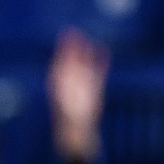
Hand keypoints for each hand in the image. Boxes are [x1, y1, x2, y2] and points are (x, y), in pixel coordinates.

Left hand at [47, 29, 107, 160]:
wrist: (78, 132)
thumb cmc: (70, 122)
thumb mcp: (67, 105)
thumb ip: (67, 92)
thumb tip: (63, 82)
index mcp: (59, 84)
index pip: (60, 63)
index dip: (63, 50)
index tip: (65, 35)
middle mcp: (70, 83)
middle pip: (71, 61)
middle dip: (72, 47)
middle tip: (72, 31)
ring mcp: (82, 85)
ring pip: (84, 64)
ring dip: (85, 52)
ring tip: (88, 39)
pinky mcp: (94, 90)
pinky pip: (98, 72)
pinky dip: (100, 62)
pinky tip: (103, 51)